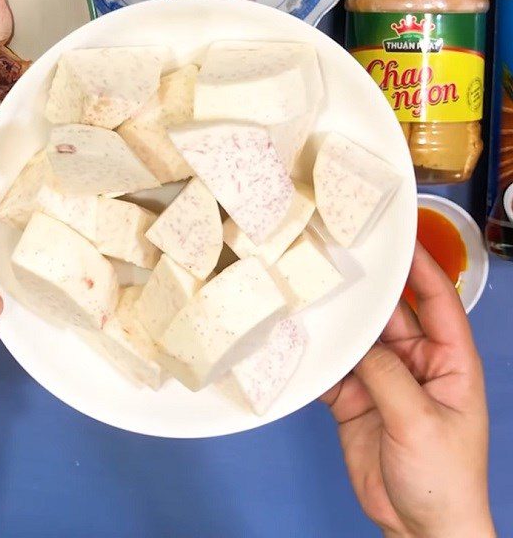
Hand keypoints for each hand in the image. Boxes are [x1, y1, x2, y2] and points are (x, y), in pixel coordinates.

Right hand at [322, 243, 493, 537]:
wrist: (419, 529)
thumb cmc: (443, 478)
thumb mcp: (420, 421)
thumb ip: (387, 375)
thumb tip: (356, 340)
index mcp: (449, 360)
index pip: (437, 300)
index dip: (420, 266)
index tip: (397, 235)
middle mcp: (415, 361)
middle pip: (388, 314)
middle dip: (365, 289)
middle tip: (333, 256)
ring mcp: (382, 379)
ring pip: (356, 338)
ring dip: (336, 321)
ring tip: (306, 291)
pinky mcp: (354, 399)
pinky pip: (333, 368)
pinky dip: (314, 355)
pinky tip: (294, 338)